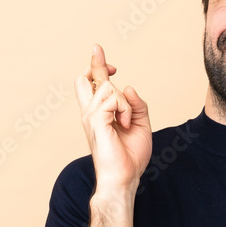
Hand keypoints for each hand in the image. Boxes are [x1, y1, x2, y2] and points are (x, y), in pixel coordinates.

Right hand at [74, 44, 151, 194]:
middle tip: (98, 48)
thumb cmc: (130, 156)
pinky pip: (113, 98)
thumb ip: (136, 105)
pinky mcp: (94, 120)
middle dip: (94, 62)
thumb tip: (128, 87)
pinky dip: (125, 109)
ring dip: (125, 102)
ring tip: (127, 123)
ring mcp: (90, 116)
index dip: (98, 68)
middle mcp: (90, 113)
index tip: (107, 61)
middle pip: (84, 79)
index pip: (93, 85)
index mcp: (99, 114)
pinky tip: (125, 125)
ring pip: (108, 86)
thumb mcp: (141, 125)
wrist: (124, 178)